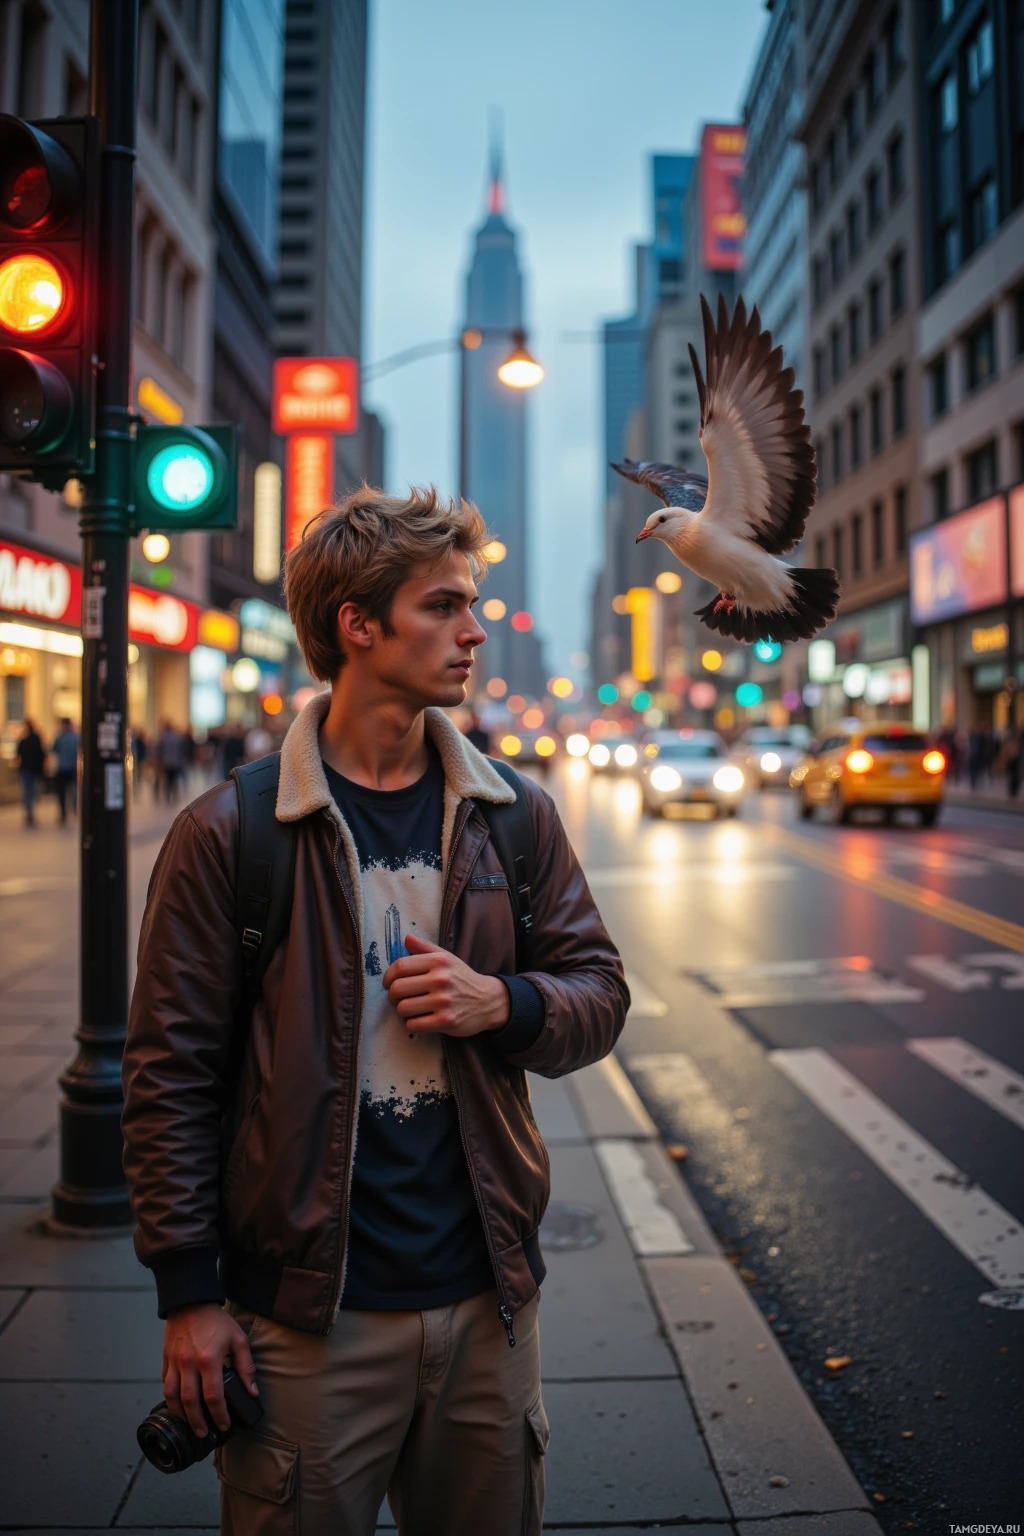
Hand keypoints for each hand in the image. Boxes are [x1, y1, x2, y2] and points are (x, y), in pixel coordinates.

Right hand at [162, 1302, 257, 1437]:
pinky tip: (178, 1404)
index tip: (225, 1426)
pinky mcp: (166, 1360)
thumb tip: (252, 1391)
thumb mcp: (238, 1339)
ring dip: (180, 1415)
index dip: (219, 1415)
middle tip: (204, 1434)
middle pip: (190, 1403)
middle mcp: (189, 1364)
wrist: (191, 1302)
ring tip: (189, 1425)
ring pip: (173, 1397)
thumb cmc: (216, 1320)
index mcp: (209, 1360)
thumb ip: (246, 1367)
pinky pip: (165, 1384)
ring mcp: (175, 1363)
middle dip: (197, 1423)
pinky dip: (171, 1398)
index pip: (213, 1397)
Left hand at [382, 934, 509, 1037]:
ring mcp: (444, 1001)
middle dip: (392, 996)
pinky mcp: (446, 1021)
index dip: (388, 976)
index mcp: (438, 961)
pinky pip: (414, 1025)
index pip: (400, 966)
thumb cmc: (462, 979)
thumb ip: (425, 948)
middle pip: (398, 988)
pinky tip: (420, 1020)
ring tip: (411, 1009)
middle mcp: (441, 979)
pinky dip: (412, 1024)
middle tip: (397, 998)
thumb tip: (406, 938)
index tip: (388, 983)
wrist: (488, 1001)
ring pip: (403, 1008)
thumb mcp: (447, 959)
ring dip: (402, 1011)